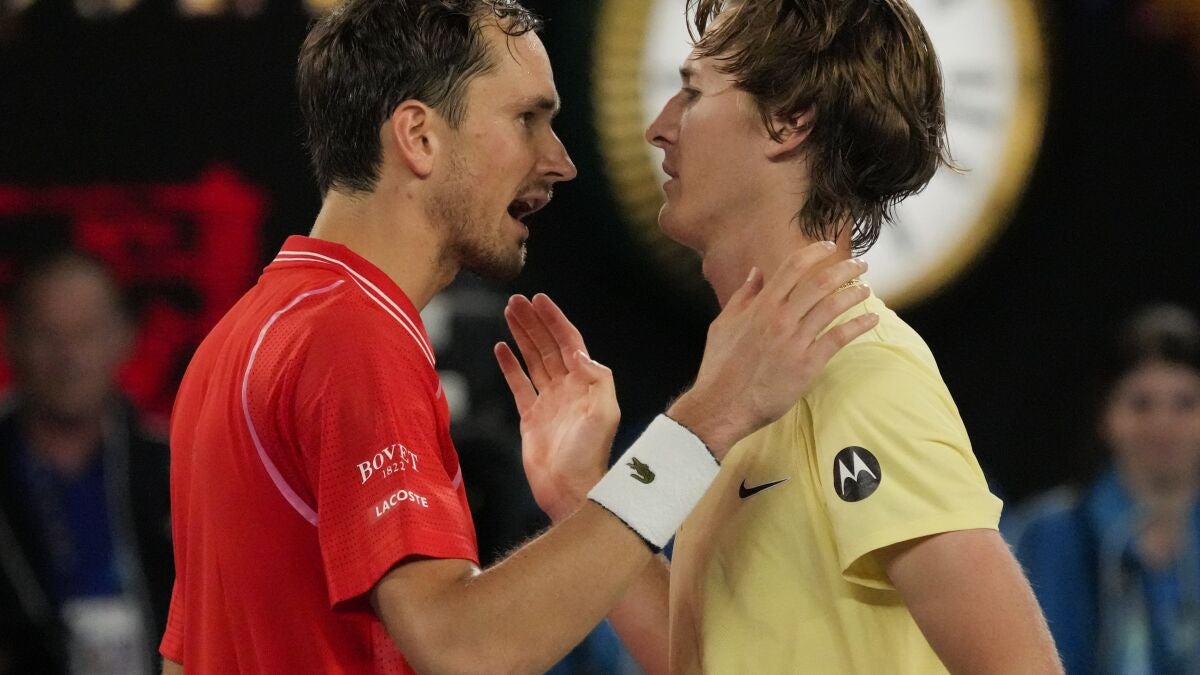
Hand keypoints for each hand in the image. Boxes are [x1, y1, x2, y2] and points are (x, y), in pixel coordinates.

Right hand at [495, 294, 619, 521]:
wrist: (570, 490)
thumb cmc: (590, 457)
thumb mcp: (604, 414)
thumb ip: (597, 380)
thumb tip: (579, 353)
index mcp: (586, 384)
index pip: (569, 342)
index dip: (554, 320)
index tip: (539, 300)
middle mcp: (568, 389)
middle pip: (548, 346)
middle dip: (533, 322)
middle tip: (516, 301)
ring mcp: (549, 402)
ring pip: (533, 360)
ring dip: (522, 336)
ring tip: (508, 314)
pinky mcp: (531, 417)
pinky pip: (519, 384)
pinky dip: (510, 365)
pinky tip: (501, 348)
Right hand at [669, 242, 877, 456]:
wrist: (722, 404)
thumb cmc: (720, 366)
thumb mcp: (724, 324)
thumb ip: (743, 296)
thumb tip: (756, 272)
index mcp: (760, 306)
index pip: (793, 267)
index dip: (815, 253)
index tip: (829, 247)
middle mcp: (780, 318)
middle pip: (820, 283)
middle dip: (845, 269)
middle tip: (860, 265)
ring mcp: (795, 341)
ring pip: (833, 306)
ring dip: (854, 294)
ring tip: (866, 289)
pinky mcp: (807, 364)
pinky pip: (838, 338)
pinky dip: (858, 325)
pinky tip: (871, 319)